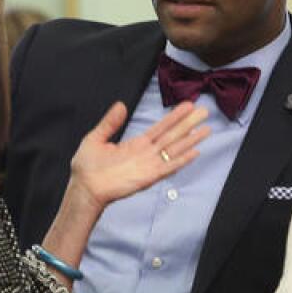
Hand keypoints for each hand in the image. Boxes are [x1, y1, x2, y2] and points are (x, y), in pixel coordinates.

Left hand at [68, 101, 209, 209]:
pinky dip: (182, 160)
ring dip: (191, 139)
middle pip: (172, 135)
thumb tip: (121, 104)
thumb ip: (110, 122)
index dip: (174, 116)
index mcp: (136, 144)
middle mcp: (146, 153)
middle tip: (204, 111)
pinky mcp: (148, 177)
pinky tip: (195, 152)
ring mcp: (149, 165)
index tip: (188, 105)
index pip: (160, 127)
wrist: (84, 187)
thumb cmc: (87, 167)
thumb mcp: (96, 138)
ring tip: (206, 129)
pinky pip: (169, 168)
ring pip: (174, 149)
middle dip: (188, 123)